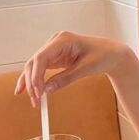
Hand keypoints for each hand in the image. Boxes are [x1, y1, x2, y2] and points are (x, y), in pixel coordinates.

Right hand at [15, 32, 131, 105]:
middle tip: (36, 100)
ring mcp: (53, 49)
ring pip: (34, 66)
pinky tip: (26, 90)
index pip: (41, 57)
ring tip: (33, 100)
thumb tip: (47, 90)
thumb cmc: (103, 55)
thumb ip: (66, 78)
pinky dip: (34, 80)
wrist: (112, 53)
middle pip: (34, 62)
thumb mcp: (86, 68)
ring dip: (31, 82)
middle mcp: (55, 42)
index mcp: (63, 39)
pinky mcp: (54, 57)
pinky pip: (40, 69)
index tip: (38, 92)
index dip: (36, 76)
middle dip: (32, 82)